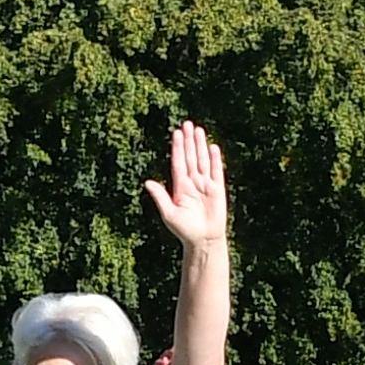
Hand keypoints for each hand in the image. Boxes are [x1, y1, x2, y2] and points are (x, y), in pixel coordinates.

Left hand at [141, 119, 229, 247]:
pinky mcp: (217, 189)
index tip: (176, 133)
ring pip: (202, 160)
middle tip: (187, 124)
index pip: (178, 162)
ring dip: (200, 145)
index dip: (177, 148)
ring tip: (198, 130)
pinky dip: (214, 159)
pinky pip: (216, 171)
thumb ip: (160, 197)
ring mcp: (205, 184)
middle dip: (189, 141)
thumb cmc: (184, 230)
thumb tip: (147, 182)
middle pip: (190, 157)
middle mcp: (192, 182)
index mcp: (180, 187)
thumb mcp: (169, 214)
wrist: (203, 240)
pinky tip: (212, 147)